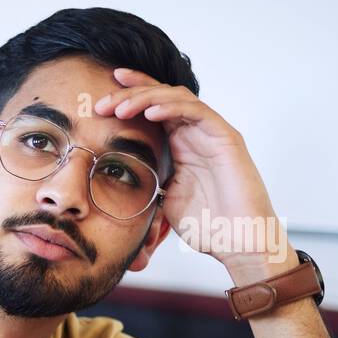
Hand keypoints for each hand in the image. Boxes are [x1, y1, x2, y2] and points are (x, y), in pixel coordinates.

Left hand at [94, 69, 289, 282]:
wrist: (239, 242)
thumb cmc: (208, 225)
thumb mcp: (164, 201)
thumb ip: (148, 183)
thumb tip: (117, 183)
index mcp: (179, 144)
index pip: (152, 109)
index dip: (128, 97)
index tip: (98, 99)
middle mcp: (195, 133)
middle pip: (161, 96)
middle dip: (129, 95)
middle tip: (100, 103)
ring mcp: (211, 132)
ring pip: (176, 97)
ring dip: (145, 98)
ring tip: (119, 108)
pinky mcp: (226, 137)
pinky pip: (196, 111)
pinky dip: (171, 108)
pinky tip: (149, 113)